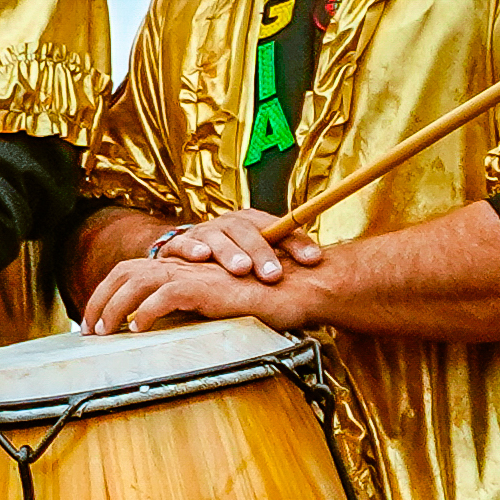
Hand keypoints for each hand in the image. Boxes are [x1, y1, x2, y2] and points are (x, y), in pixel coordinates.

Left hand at [85, 247, 290, 335]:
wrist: (296, 290)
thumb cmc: (260, 300)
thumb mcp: (214, 305)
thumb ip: (187, 309)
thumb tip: (157, 330)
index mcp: (182, 267)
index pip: (131, 271)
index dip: (107, 293)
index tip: (94, 320)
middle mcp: (184, 265)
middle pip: (125, 272)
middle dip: (100, 299)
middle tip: (89, 329)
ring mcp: (195, 273)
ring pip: (139, 281)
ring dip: (115, 307)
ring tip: (105, 331)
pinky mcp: (208, 287)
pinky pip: (168, 294)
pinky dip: (147, 310)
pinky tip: (138, 328)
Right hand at [148, 205, 312, 292]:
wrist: (188, 255)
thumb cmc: (230, 259)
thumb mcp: (259, 258)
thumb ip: (284, 260)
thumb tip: (322, 268)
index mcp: (253, 223)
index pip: (279, 227)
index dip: (296, 243)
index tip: (313, 260)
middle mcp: (229, 224)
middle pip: (247, 231)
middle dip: (261, 253)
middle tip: (273, 275)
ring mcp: (203, 234)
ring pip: (217, 237)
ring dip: (229, 252)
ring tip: (240, 268)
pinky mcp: (177, 246)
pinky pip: (181, 244)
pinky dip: (191, 249)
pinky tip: (201, 257)